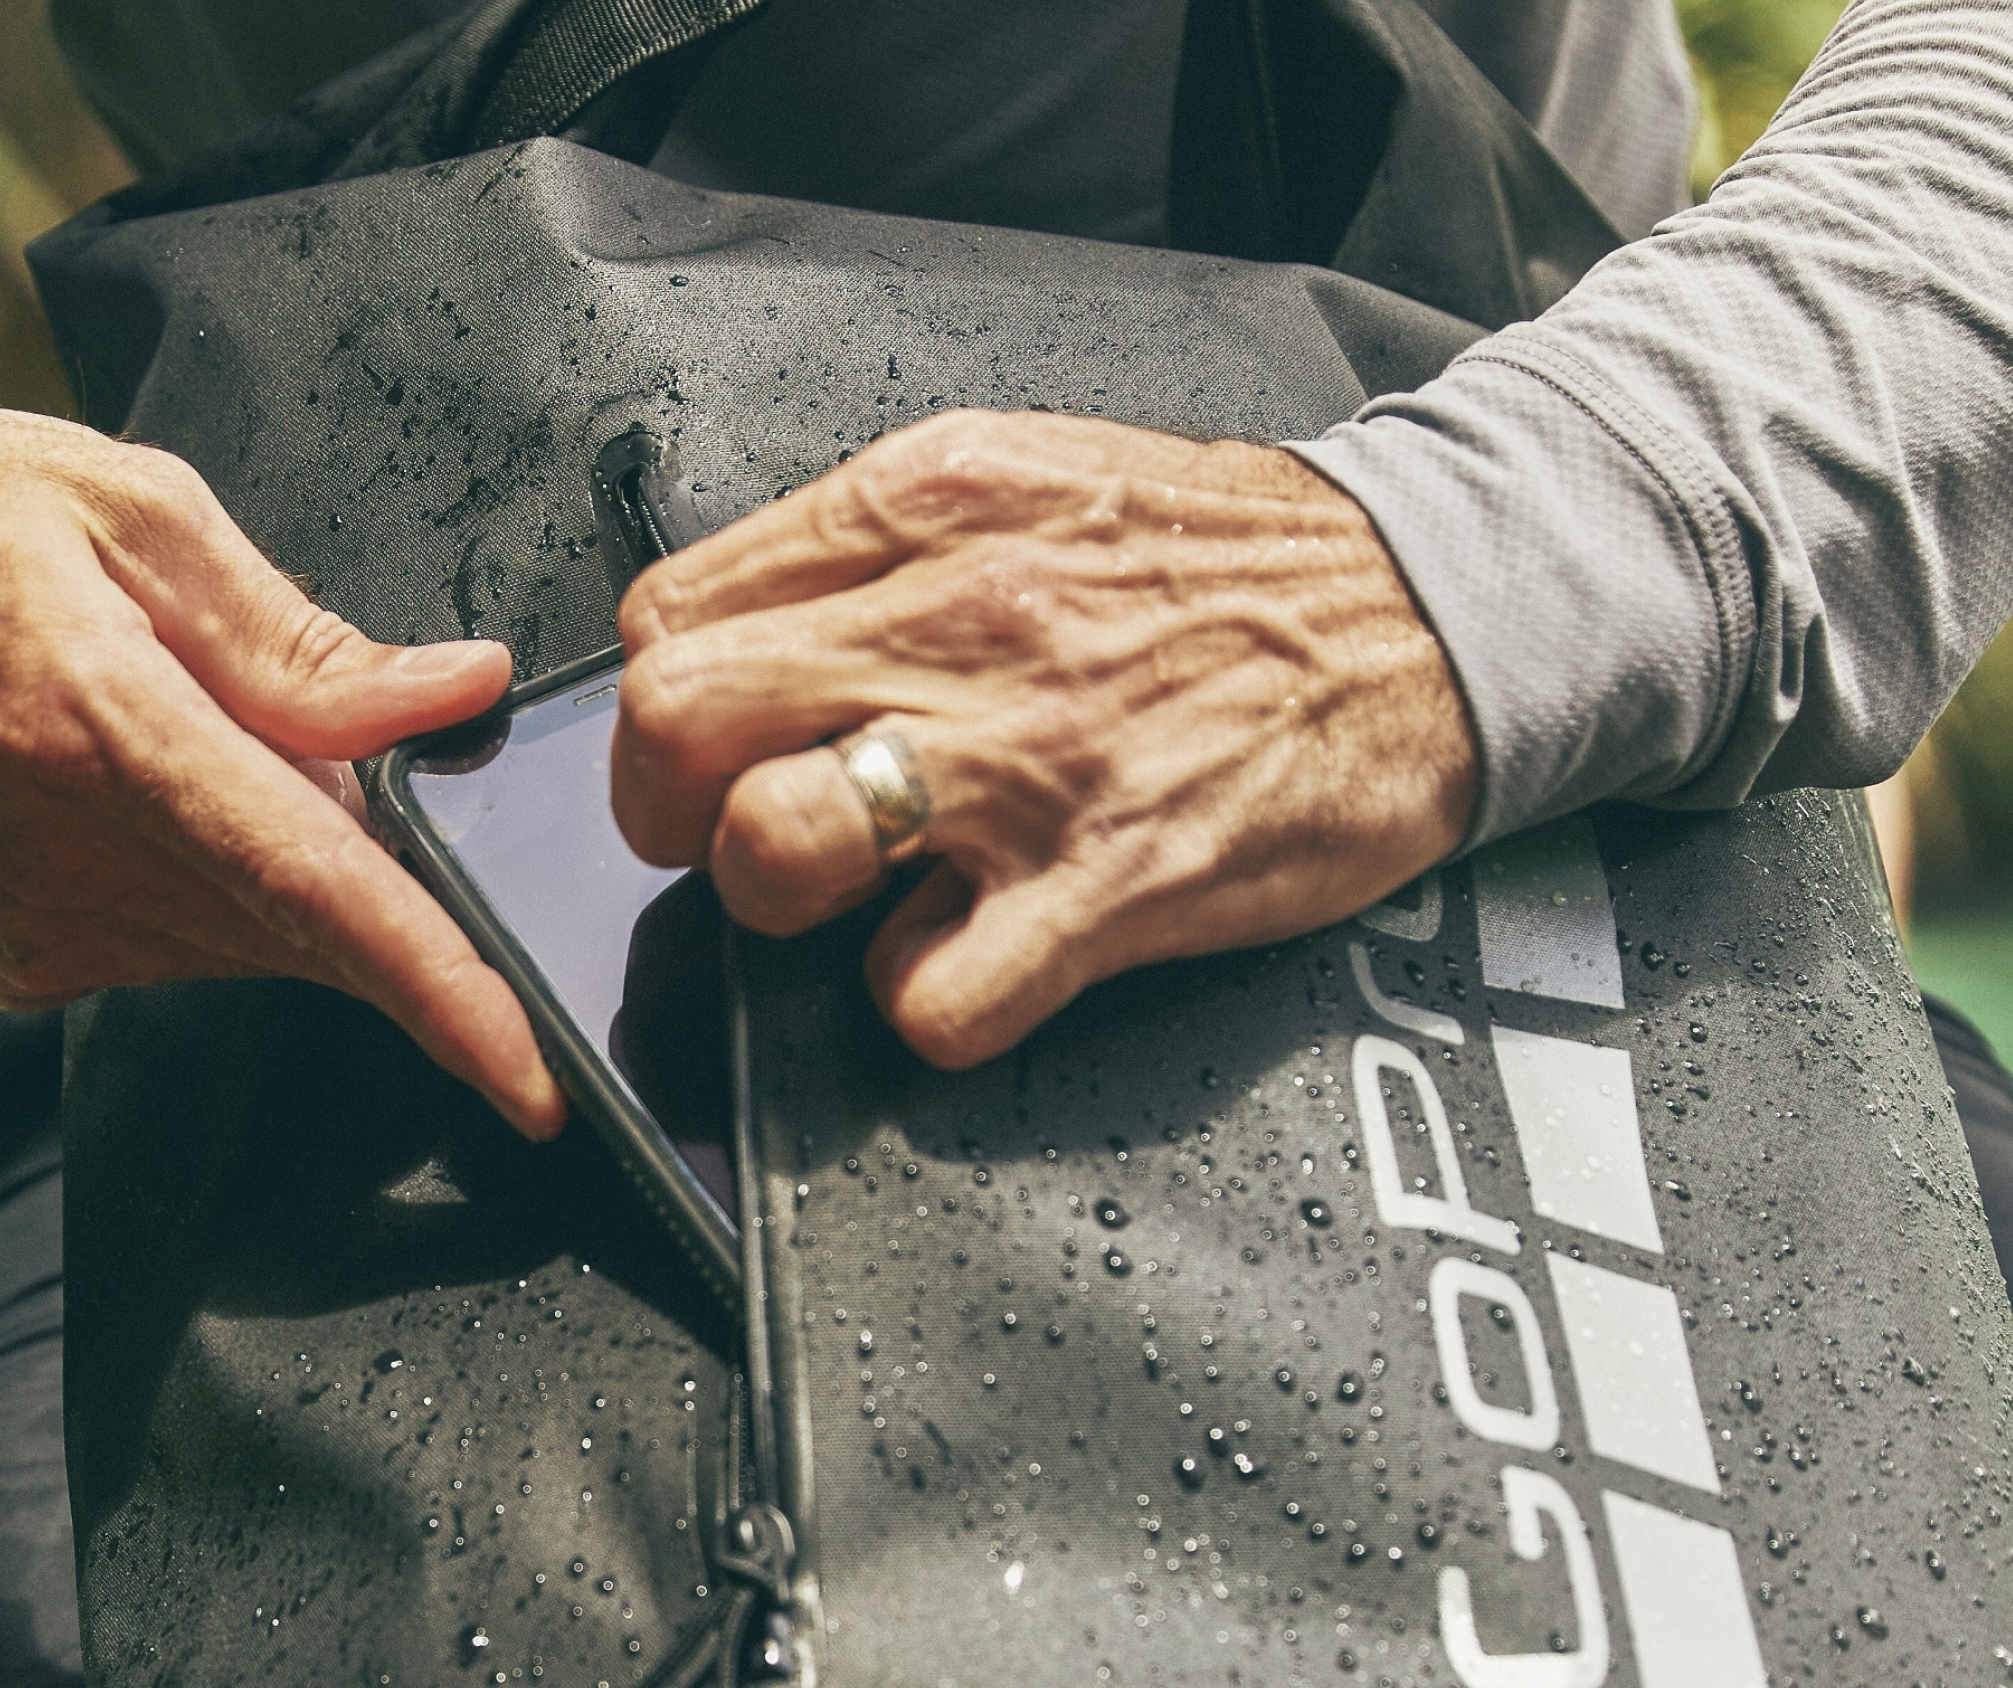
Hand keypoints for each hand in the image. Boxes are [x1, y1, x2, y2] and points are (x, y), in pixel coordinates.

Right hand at [0, 394, 564, 1133]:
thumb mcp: (135, 509)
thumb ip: (302, 635)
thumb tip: (454, 692)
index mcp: (97, 727)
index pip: (312, 892)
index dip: (439, 993)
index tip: (534, 1077)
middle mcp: (63, 860)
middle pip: (305, 927)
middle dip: (384, 873)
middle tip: (344, 743)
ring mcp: (36, 931)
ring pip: (256, 939)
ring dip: (292, 864)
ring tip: (203, 726)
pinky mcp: (20, 963)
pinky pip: (187, 944)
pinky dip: (221, 882)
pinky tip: (157, 783)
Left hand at [610, 409, 1473, 1069]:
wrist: (1434, 608)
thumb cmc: (1222, 560)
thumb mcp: (1025, 478)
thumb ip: (878, 549)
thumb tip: (750, 634)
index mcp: (919, 506)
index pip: (670, 613)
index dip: (667, 701)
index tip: (714, 742)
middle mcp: (953, 622)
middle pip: (677, 721)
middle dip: (671, 805)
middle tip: (737, 833)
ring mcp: (1026, 762)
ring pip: (772, 849)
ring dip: (782, 897)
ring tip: (857, 890)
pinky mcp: (1108, 887)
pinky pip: (931, 997)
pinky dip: (929, 1004)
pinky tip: (976, 958)